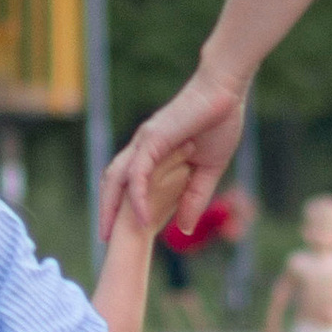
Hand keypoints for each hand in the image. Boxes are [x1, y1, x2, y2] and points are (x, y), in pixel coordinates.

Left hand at [101, 67, 247, 240]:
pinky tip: (144, 218)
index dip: (120, 206)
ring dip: (111, 207)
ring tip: (111, 234)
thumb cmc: (219, 124)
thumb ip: (194, 198)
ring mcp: (144, 142)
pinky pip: (139, 173)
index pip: (127, 183)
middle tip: (105, 239)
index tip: (119, 232)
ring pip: (117, 178)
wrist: (226, 92)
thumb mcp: (208, 171)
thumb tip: (184, 228)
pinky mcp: (153, 139)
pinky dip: (138, 196)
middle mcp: (141, 147)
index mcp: (152, 153)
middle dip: (106, 211)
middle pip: (113, 182)